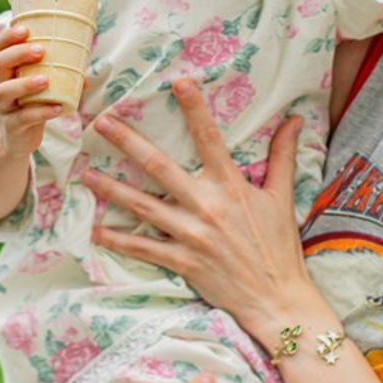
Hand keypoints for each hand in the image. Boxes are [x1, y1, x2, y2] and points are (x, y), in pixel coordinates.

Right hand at [0, 22, 60, 156]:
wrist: (16, 140)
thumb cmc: (30, 105)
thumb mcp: (39, 89)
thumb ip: (58, 78)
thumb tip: (85, 76)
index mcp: (6, 71)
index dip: (7, 37)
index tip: (25, 29)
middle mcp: (0, 85)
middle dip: (18, 53)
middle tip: (41, 50)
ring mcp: (3, 107)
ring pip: (4, 91)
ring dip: (25, 83)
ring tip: (45, 80)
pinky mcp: (12, 126)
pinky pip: (23, 118)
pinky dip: (41, 112)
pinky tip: (58, 108)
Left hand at [84, 78, 311, 333]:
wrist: (277, 299)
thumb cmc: (279, 247)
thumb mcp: (282, 198)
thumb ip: (284, 156)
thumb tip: (296, 119)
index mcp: (231, 186)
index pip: (209, 138)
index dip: (194, 108)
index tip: (178, 82)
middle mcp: (207, 206)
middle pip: (159, 167)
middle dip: (127, 142)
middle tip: (101, 123)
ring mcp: (191, 234)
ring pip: (143, 206)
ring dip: (111, 189)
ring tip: (86, 174)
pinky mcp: (182, 261)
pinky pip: (143, 248)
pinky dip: (118, 240)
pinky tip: (96, 231)